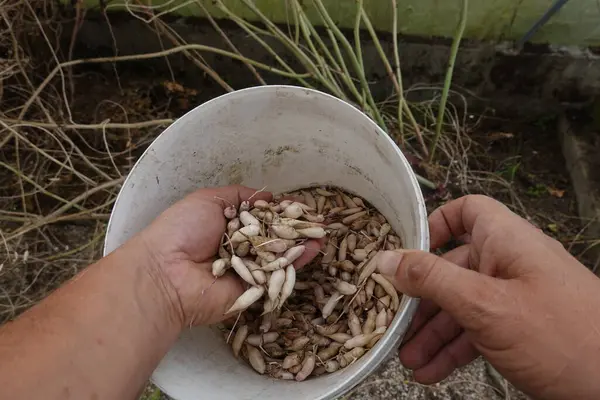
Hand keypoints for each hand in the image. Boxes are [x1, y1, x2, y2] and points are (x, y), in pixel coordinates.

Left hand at [138, 185, 321, 327]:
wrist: (166, 270)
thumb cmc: (182, 230)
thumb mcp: (209, 199)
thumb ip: (240, 195)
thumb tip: (268, 196)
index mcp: (228, 225)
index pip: (260, 216)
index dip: (281, 211)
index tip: (300, 205)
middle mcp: (239, 247)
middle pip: (273, 236)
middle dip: (296, 228)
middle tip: (318, 220)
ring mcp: (246, 269)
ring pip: (279, 256)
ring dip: (301, 244)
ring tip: (321, 234)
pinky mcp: (252, 290)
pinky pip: (276, 275)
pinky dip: (294, 263)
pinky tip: (312, 249)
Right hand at [377, 195, 599, 399]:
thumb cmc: (563, 337)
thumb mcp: (484, 304)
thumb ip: (432, 279)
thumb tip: (388, 259)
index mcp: (506, 242)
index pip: (468, 212)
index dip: (436, 224)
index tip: (408, 252)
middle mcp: (509, 265)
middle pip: (453, 268)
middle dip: (422, 298)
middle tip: (396, 320)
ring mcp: (515, 299)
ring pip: (461, 305)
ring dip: (433, 332)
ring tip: (408, 358)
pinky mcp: (519, 329)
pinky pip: (476, 331)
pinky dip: (454, 350)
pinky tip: (432, 371)